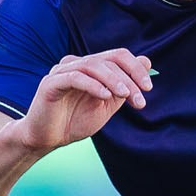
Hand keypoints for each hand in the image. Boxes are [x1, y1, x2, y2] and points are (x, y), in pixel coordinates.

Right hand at [14, 49, 151, 152]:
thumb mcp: (106, 106)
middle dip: (129, 78)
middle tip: (140, 100)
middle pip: (109, 59)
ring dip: (114, 80)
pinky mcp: (50, 83)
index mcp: (90, 67)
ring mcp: (62, 71)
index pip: (118, 56)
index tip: (148, 88)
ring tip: (125, 96)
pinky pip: (75, 77)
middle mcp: (76, 64)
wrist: (47, 139)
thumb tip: (147, 61)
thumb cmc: (74, 122)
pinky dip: (93, 85)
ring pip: (93, 65)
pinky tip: (105, 96)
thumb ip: (124, 86)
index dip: (136, 69)